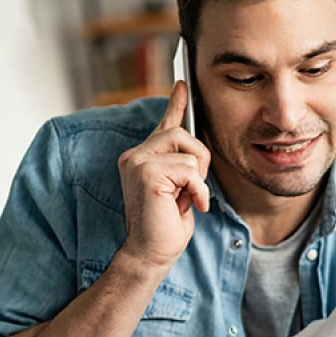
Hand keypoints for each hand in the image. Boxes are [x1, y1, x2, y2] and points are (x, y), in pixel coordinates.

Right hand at [116, 81, 211, 273]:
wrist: (151, 253)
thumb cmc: (167, 226)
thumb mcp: (181, 189)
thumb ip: (184, 166)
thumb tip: (196, 147)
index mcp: (143, 157)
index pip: (164, 125)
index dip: (176, 104)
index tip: (183, 83)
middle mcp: (135, 155)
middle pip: (183, 134)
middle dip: (200, 162)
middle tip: (193, 189)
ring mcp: (137, 162)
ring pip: (190, 152)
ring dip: (198, 180)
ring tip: (186, 200)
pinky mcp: (146, 172)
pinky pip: (190, 170)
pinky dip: (198, 190)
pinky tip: (189, 206)